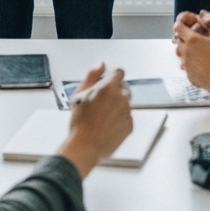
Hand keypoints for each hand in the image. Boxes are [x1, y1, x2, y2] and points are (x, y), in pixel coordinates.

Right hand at [58, 63, 132, 179]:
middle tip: (103, 102)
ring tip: (103, 117)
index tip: (111, 80)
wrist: (85, 146)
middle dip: (115, 92)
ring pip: (125, 104)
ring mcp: (127, 112)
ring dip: (118, 106)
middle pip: (124, 88)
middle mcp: (121, 97)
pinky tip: (108, 125)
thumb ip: (92, 74)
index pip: (119, 72)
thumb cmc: (80, 122)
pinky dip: (120, 119)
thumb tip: (100, 64)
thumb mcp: (80, 93)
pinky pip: (127, 118)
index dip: (114, 76)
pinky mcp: (130, 126)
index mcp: (109, 87)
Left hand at [174, 21, 209, 92]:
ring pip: (182, 54)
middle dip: (184, 38)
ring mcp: (187, 65)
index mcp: (192, 39)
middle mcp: (186, 51)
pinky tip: (202, 65)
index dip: (181, 25)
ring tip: (199, 54)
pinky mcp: (189, 75)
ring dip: (187, 51)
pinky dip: (191, 64)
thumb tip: (201, 20)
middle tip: (195, 40)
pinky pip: (187, 67)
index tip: (184, 26)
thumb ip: (207, 26)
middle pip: (179, 41)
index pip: (178, 27)